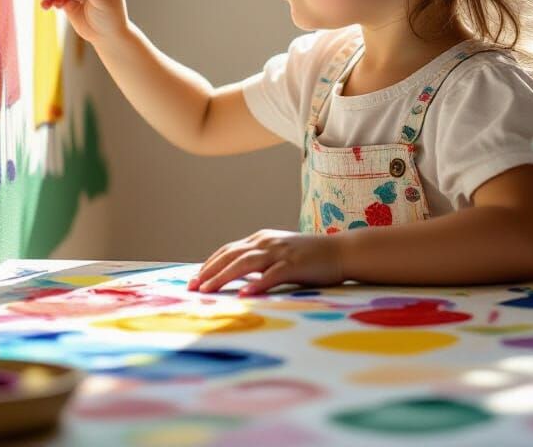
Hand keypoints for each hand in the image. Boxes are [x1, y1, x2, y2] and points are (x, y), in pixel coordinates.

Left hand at [187, 229, 344, 296]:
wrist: (340, 251)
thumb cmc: (309, 257)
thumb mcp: (279, 254)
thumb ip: (260, 261)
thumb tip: (237, 277)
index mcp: (261, 239)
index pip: (228, 250)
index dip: (209, 264)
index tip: (194, 279)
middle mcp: (266, 242)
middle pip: (231, 255)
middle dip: (209, 271)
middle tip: (191, 287)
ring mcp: (280, 252)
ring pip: (245, 263)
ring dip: (223, 277)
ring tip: (208, 290)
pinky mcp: (294, 265)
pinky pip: (272, 275)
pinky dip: (257, 284)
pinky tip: (245, 294)